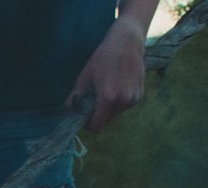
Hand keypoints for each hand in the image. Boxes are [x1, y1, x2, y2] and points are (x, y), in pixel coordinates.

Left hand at [67, 17, 146, 132]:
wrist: (127, 42)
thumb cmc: (103, 57)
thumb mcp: (84, 77)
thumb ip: (74, 97)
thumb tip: (68, 111)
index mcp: (108, 98)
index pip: (96, 126)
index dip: (88, 124)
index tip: (84, 115)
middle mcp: (123, 101)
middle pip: (106, 121)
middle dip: (98, 115)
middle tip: (94, 100)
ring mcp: (133, 99)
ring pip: (115, 114)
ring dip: (108, 108)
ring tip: (107, 89)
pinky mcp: (139, 96)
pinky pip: (124, 107)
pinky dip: (119, 102)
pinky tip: (118, 85)